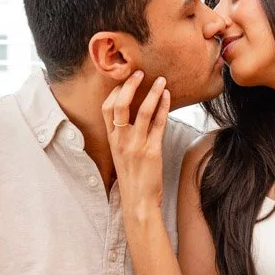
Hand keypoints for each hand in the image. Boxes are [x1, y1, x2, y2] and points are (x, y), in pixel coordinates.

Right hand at [102, 70, 170, 217]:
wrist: (138, 201)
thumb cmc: (132, 178)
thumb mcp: (122, 155)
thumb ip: (124, 136)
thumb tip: (133, 116)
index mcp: (112, 140)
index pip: (106, 108)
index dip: (115, 91)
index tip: (124, 80)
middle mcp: (121, 140)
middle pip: (120, 106)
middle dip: (130, 86)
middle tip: (139, 72)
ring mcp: (136, 145)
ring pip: (142, 111)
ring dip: (152, 93)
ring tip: (161, 80)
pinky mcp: (152, 151)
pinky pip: (158, 124)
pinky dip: (163, 107)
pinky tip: (167, 97)